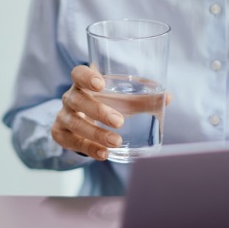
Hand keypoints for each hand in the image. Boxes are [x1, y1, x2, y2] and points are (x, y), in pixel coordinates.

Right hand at [51, 65, 171, 160]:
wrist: (83, 120)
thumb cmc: (107, 102)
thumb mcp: (122, 98)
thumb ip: (143, 97)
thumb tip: (167, 97)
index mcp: (84, 82)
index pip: (78, 73)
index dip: (86, 77)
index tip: (100, 84)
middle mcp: (70, 96)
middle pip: (77, 100)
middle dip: (98, 111)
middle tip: (120, 121)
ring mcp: (63, 115)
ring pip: (75, 123)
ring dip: (96, 134)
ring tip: (117, 141)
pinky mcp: (60, 134)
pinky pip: (71, 142)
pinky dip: (88, 149)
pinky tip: (103, 154)